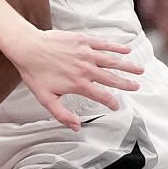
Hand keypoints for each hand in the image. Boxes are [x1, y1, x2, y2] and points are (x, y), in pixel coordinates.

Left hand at [7, 31, 141, 130]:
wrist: (28, 47)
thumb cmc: (35, 74)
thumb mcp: (46, 99)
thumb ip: (62, 114)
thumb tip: (76, 127)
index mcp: (79, 85)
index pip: (102, 96)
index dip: (112, 103)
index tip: (117, 106)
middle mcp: (86, 69)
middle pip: (112, 78)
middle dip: (127, 83)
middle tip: (137, 86)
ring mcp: (86, 53)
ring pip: (112, 60)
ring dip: (127, 65)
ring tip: (139, 69)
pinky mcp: (83, 40)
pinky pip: (104, 44)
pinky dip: (117, 46)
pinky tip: (127, 48)